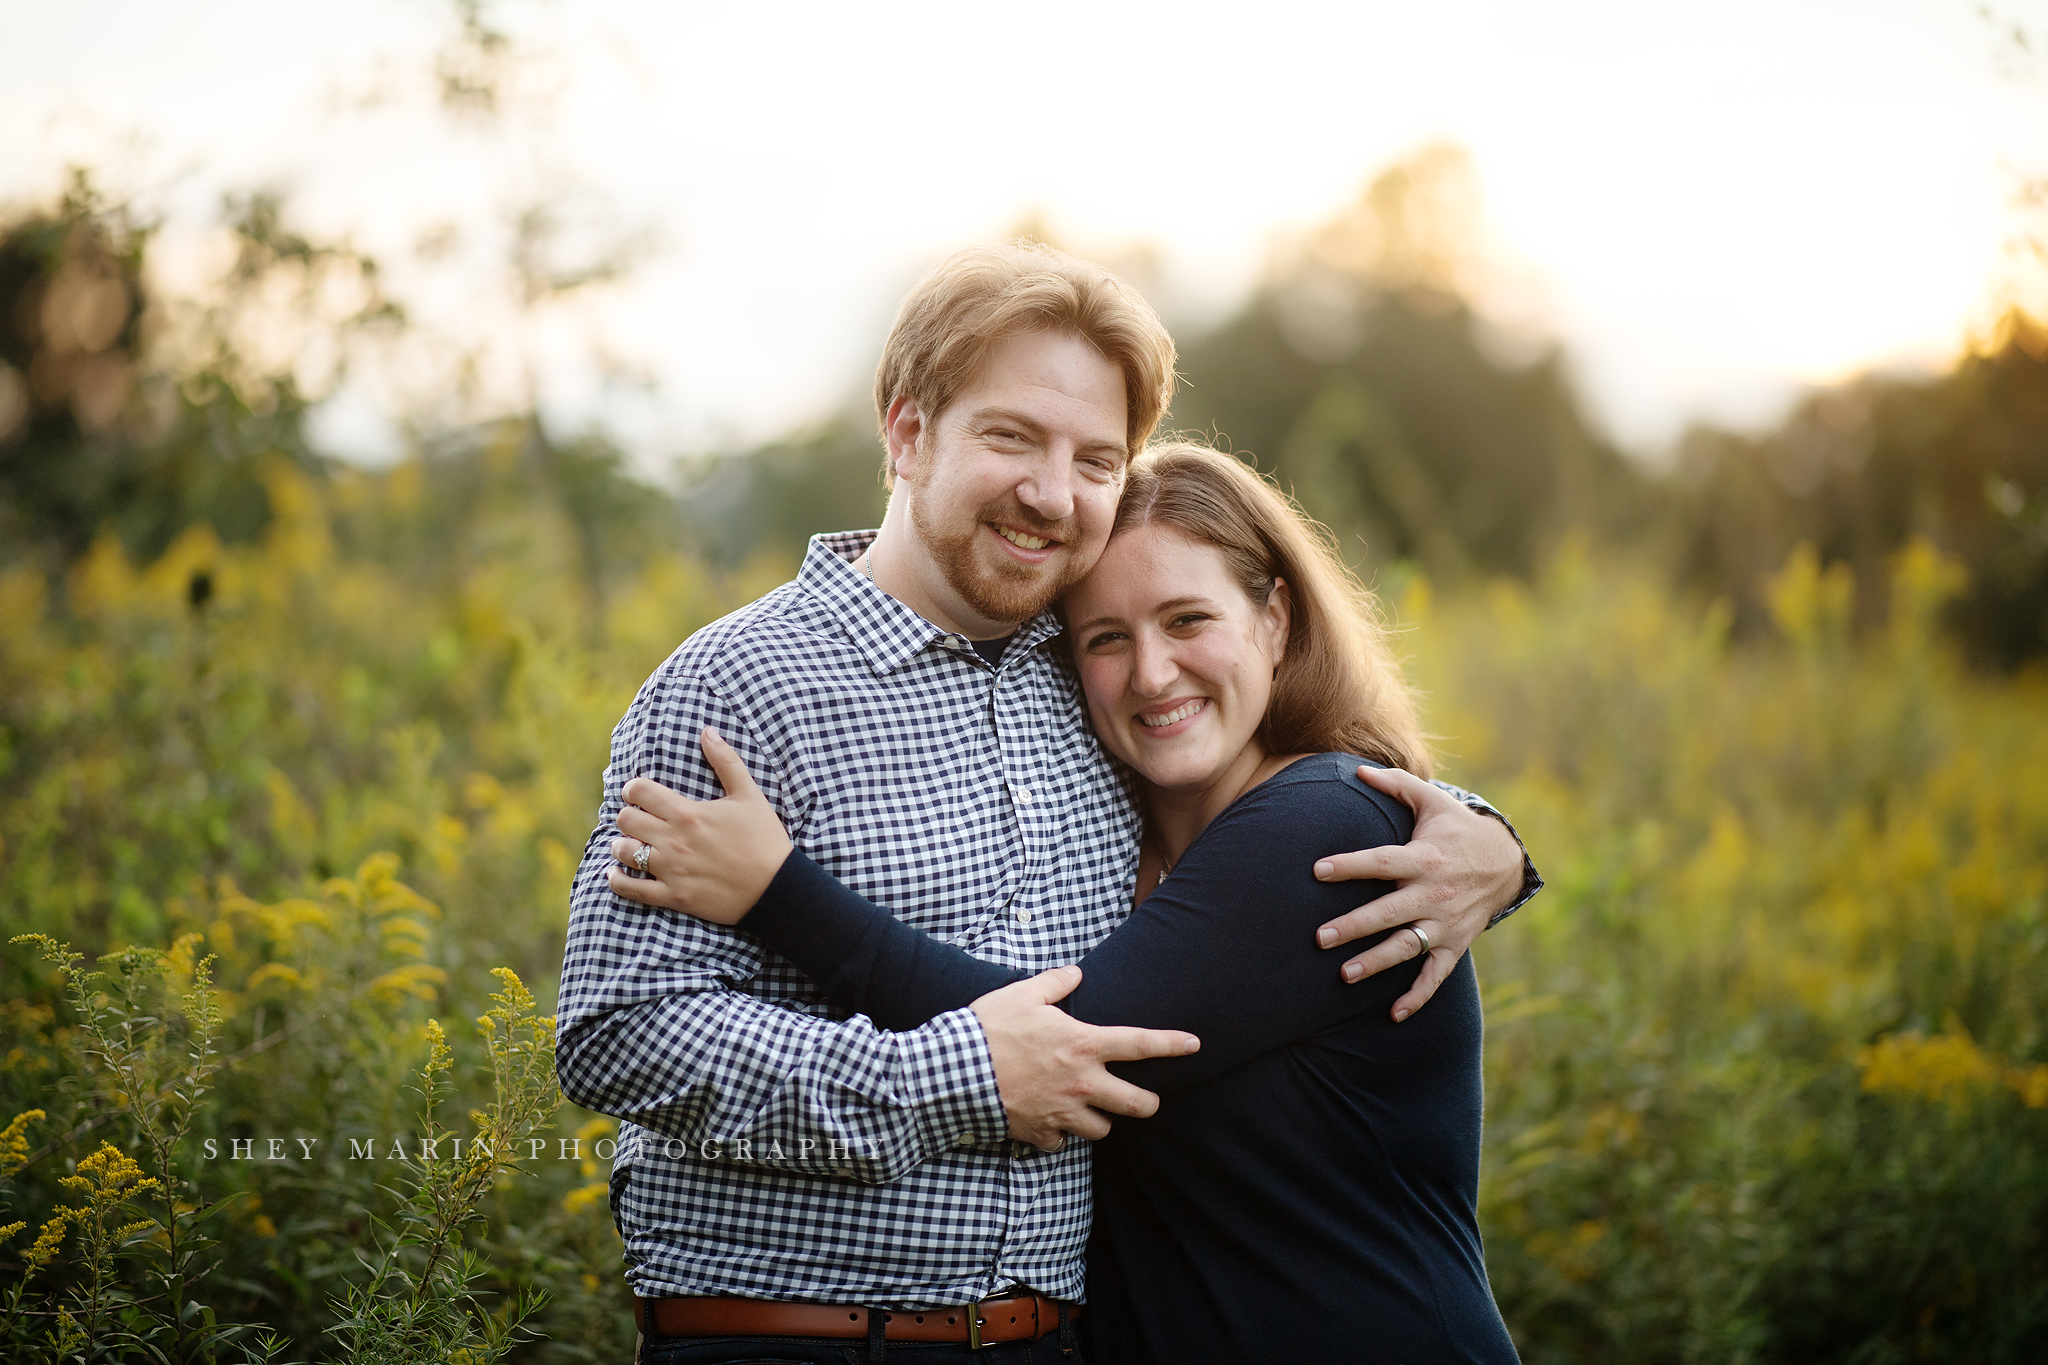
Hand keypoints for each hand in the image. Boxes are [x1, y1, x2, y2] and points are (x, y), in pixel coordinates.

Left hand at [606, 727, 792, 924]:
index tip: (636, 793)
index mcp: (688, 813)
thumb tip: (707, 731)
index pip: (640, 792)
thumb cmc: (765, 839)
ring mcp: (671, 870)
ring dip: (622, 845)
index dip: (632, 789)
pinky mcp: (674, 896)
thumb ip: (726, 761)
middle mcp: (673, 840)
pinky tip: (614, 874)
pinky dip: (617, 881)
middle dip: (627, 815)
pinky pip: (632, 889)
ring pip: (624, 852)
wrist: (777, 887)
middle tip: (635, 818)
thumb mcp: (750, 795)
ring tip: (628, 843)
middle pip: (626, 820)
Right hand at [970, 966, 1199, 1151]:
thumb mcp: (1022, 994)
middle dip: (1146, 1103)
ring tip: (1087, 1107)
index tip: (1195, 1044)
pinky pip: (1062, 1142)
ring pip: (1103, 1129)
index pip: (1139, 1045)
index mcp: (1082, 1045)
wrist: (953, 1073)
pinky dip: (1060, 1135)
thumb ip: (1054, 983)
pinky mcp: (1040, 1134)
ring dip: (1100, 1120)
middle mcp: (1081, 1083)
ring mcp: (1062, 1112)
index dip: (1171, 1044)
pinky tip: (1050, 1121)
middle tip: (1143, 1099)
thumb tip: (1074, 973)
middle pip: (1137, 1104)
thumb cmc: (988, 1029)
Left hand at [1311, 766, 1522, 1021]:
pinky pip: (1435, 975)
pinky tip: (1394, 1015)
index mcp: (1424, 858)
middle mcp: (1432, 894)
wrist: (1505, 862)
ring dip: (1377, 962)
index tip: (1317, 870)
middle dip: (1354, 926)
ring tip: (1344, 975)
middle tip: (1320, 937)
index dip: (1350, 866)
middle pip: (1388, 912)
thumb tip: (1357, 770)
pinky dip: (1418, 996)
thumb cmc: (1457, 829)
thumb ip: (1396, 785)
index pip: (1381, 863)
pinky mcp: (1454, 944)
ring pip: (1407, 947)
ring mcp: (1444, 923)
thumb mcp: (1432, 802)